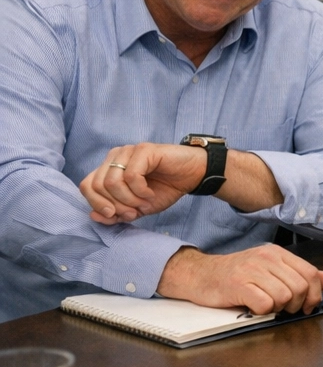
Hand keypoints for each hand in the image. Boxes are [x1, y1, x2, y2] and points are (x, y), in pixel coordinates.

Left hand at [80, 143, 209, 223]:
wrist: (192, 176)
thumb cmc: (165, 189)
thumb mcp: (137, 208)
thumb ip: (115, 214)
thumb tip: (93, 216)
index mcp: (109, 168)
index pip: (87, 186)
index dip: (98, 204)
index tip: (117, 215)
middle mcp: (115, 157)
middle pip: (96, 185)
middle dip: (115, 205)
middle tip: (134, 212)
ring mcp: (128, 151)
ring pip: (111, 182)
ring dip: (128, 199)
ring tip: (144, 202)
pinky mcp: (144, 150)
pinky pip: (131, 176)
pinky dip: (140, 191)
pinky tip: (150, 194)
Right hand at [156, 245, 322, 314]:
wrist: (200, 274)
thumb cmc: (237, 275)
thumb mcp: (271, 270)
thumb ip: (301, 274)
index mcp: (278, 253)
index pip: (310, 273)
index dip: (314, 294)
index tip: (308, 306)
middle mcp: (267, 257)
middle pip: (300, 287)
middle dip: (297, 304)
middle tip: (285, 309)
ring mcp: (252, 270)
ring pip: (284, 296)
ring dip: (278, 308)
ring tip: (267, 306)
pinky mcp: (238, 285)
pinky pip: (264, 304)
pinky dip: (262, 311)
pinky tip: (254, 307)